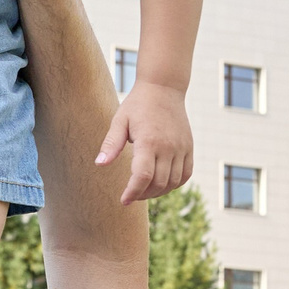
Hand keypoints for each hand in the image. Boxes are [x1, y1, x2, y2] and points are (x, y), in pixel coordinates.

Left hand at [99, 82, 192, 202]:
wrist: (164, 88)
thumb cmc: (137, 104)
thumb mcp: (119, 120)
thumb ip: (111, 143)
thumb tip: (100, 164)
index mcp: (149, 141)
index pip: (143, 176)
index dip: (133, 192)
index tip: (123, 200)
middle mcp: (168, 147)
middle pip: (158, 183)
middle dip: (143, 194)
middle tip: (131, 194)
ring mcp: (182, 148)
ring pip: (173, 182)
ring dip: (158, 192)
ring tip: (144, 190)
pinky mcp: (189, 147)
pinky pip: (185, 174)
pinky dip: (174, 184)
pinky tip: (161, 183)